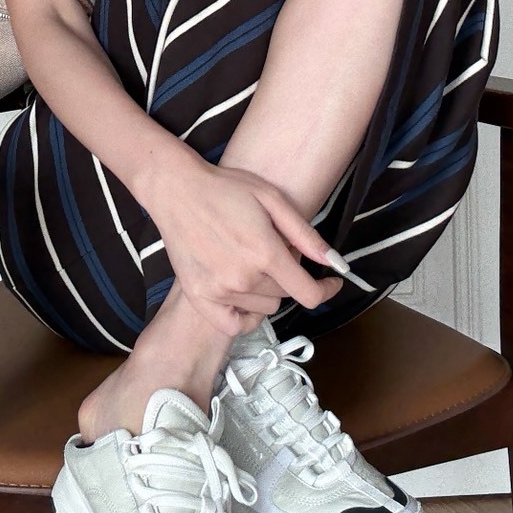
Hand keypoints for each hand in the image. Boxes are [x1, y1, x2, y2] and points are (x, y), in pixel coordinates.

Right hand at [141, 151, 344, 336]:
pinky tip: (244, 295)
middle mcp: (243, 277)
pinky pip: (234, 325)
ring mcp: (219, 290)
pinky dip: (245, 316)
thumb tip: (336, 263)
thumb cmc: (225, 188)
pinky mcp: (199, 296)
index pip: (308, 293)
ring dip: (266, 290)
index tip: (332, 283)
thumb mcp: (272, 199)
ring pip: (263, 307)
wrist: (177, 190)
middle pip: (285, 296)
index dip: (326, 290)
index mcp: (265, 252)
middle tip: (272, 247)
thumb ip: (306, 236)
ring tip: (252, 261)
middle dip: (287, 275)